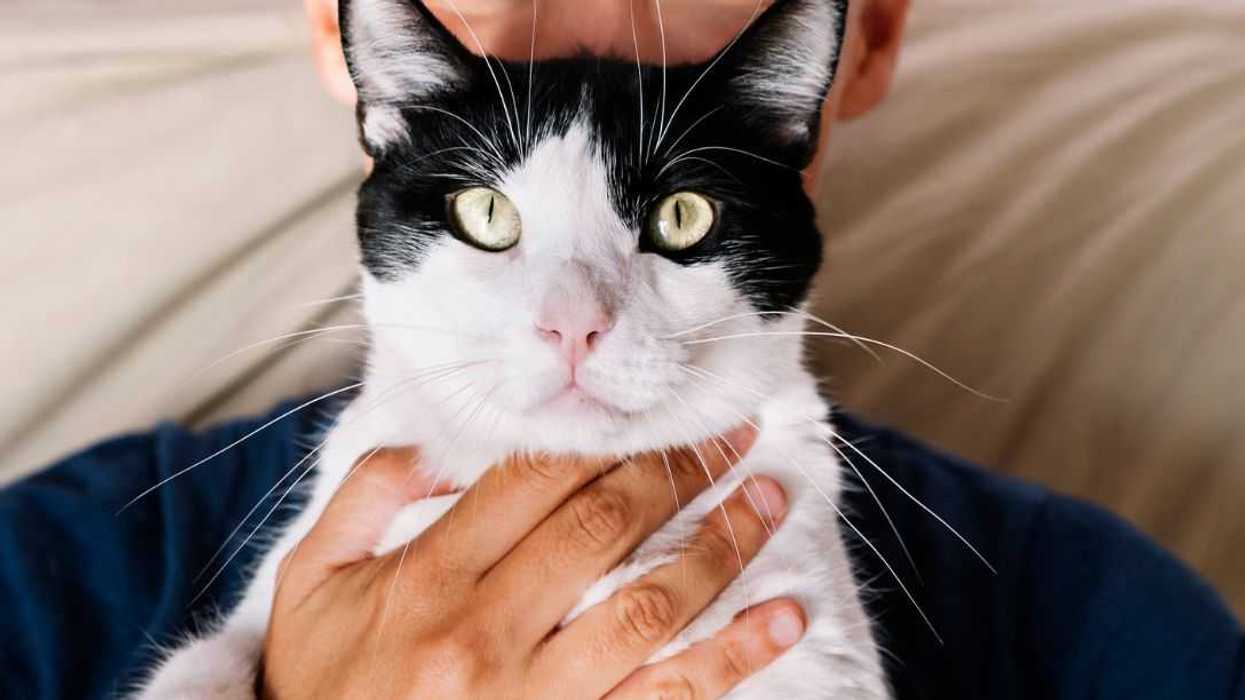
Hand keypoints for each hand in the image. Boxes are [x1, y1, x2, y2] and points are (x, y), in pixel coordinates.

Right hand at [262, 427, 804, 697]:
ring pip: (651, 605)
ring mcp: (534, 696)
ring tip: (770, 500)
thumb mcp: (314, 579)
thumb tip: (448, 445)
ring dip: (723, 545)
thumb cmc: (321, 683)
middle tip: (736, 435)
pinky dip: (734, 656)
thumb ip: (369, 494)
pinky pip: (666, 698)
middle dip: (680, 472)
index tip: (661, 414)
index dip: (610, 437)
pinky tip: (783, 618)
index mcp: (429, 575)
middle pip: (604, 526)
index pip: (537, 480)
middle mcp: (487, 630)